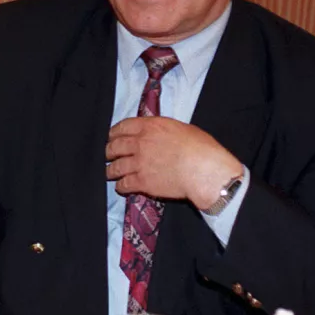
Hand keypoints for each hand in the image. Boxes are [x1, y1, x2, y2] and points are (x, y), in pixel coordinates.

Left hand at [105, 116, 242, 209]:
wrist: (205, 171)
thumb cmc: (201, 148)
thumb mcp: (181, 128)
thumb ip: (163, 130)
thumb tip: (158, 134)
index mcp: (150, 127)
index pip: (123, 127)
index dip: (114, 133)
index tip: (112, 137)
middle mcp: (140, 143)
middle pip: (114, 147)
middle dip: (109, 152)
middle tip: (109, 155)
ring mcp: (138, 163)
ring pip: (115, 167)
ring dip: (111, 170)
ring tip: (110, 173)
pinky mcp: (141, 182)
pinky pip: (123, 184)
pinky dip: (120, 186)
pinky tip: (121, 187)